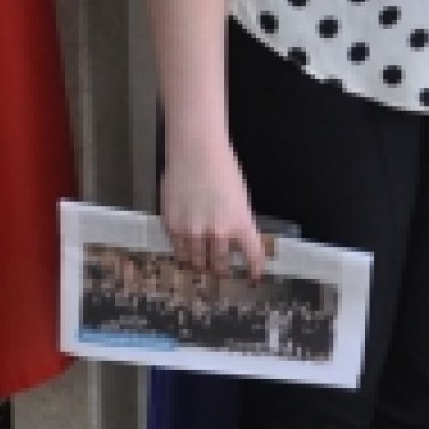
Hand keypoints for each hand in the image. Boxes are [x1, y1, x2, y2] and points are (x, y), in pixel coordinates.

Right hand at [160, 144, 265, 279]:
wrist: (196, 152)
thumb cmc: (221, 168)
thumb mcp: (238, 198)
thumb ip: (236, 221)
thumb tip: (232, 240)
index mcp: (241, 223)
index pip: (252, 255)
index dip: (254, 269)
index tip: (255, 277)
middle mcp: (219, 232)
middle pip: (219, 264)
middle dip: (220, 270)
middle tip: (219, 271)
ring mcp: (194, 231)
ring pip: (196, 261)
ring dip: (200, 264)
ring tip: (200, 265)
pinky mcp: (173, 226)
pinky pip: (178, 249)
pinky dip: (183, 252)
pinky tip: (185, 251)